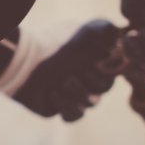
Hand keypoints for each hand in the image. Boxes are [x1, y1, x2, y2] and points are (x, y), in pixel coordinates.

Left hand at [0, 20, 122, 121]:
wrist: (24, 63)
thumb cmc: (54, 45)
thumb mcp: (82, 31)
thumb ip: (104, 28)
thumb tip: (120, 31)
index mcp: (95, 61)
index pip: (114, 72)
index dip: (105, 70)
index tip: (92, 64)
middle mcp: (87, 78)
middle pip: (103, 90)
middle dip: (87, 81)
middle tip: (70, 73)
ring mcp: (74, 94)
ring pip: (90, 104)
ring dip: (74, 91)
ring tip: (60, 82)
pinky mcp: (61, 108)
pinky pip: (74, 117)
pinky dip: (63, 105)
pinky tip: (52, 94)